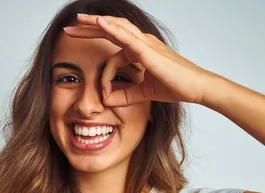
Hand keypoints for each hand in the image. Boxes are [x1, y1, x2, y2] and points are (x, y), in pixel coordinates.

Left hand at [63, 14, 212, 105]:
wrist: (195, 88)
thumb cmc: (176, 87)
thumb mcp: (144, 93)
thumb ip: (125, 95)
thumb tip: (106, 101)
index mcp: (140, 50)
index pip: (113, 49)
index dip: (100, 62)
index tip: (96, 82)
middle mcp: (141, 42)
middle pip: (110, 30)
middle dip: (88, 28)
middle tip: (69, 27)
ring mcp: (145, 43)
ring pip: (115, 28)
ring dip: (95, 23)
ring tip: (78, 20)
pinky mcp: (147, 50)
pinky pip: (126, 36)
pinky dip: (111, 28)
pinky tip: (98, 23)